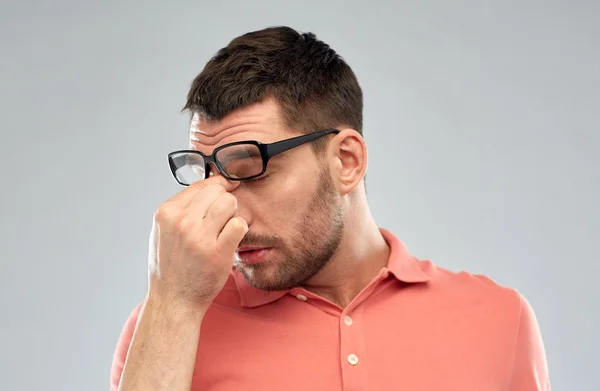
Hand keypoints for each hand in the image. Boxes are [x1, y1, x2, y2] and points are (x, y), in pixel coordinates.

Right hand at [147, 176, 246, 308]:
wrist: (173, 299)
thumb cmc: (171, 265)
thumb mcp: (165, 231)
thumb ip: (182, 209)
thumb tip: (211, 185)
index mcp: (166, 213)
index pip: (201, 184)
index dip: (218, 185)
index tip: (227, 187)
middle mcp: (181, 222)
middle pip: (218, 191)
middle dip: (224, 201)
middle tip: (221, 219)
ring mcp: (199, 237)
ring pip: (230, 203)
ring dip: (233, 214)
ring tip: (225, 229)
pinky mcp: (217, 252)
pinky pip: (239, 224)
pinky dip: (240, 230)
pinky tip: (232, 240)